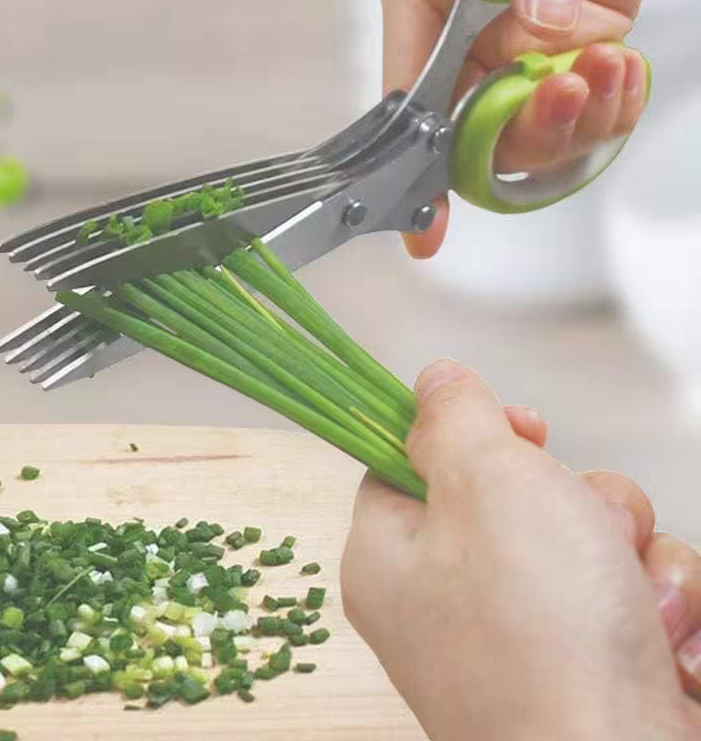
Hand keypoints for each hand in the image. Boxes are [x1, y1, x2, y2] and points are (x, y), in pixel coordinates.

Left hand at [341, 360, 700, 740]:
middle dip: (580, 502)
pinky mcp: (599, 680)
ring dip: (636, 560)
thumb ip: (455, 418)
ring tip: (639, 607)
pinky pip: (638, 606)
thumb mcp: (484, 483)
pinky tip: (670, 653)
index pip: (411, 464)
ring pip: (594, 546)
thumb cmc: (543, 636)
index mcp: (391, 559)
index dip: (472, 434)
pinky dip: (666, 616)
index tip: (524, 427)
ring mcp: (528, 649)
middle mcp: (450, 607)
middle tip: (587, 529)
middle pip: (517, 499)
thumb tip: (434, 382)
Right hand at [372, 0, 700, 256]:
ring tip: (620, 68)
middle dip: (522, 126)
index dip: (415, 151)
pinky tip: (626, 73)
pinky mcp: (559, 36)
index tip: (425, 221)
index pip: (406, 74)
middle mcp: (450, 8)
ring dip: (572, 118)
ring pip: (515, 122)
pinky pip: (565, 102)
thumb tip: (540, 16)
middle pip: (461, 115)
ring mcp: (503, 28)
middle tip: (583, 89)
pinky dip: (602, 107)